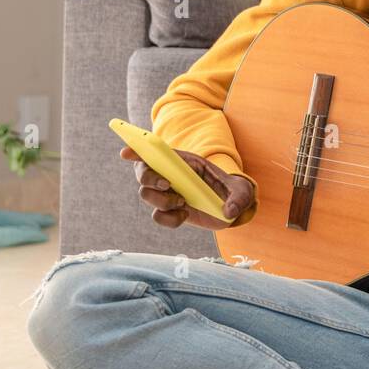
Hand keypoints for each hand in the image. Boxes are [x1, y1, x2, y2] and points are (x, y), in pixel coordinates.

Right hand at [120, 145, 256, 230]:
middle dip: (149, 178)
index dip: (138, 149)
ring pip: (147, 195)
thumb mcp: (243, 190)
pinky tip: (184, 215)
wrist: (232, 208)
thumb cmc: (235, 191)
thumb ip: (239, 198)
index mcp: (184, 161)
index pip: (156, 151)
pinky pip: (158, 216)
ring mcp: (169, 193)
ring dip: (162, 200)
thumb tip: (227, 211)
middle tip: (168, 184)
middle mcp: (171, 175)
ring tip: (183, 203)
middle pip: (143, 173)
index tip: (125, 152)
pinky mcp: (171, 211)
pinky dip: (168, 218)